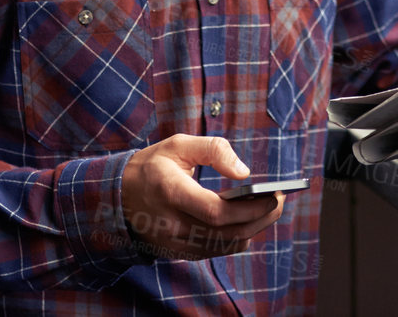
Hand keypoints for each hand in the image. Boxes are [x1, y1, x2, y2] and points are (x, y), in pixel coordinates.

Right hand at [118, 134, 284, 259]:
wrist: (117, 196)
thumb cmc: (151, 166)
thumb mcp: (177, 145)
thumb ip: (213, 149)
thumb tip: (244, 172)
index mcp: (168, 191)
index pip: (215, 211)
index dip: (249, 208)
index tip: (274, 196)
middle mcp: (170, 223)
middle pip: (226, 232)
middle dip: (260, 218)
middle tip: (280, 201)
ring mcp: (174, 243)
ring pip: (225, 245)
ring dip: (253, 229)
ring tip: (269, 209)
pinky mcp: (178, 253)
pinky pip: (216, 250)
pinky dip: (236, 237)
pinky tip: (247, 221)